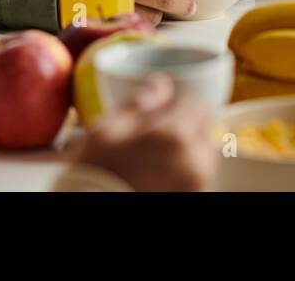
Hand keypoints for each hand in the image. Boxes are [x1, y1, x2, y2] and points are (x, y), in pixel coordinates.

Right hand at [71, 75, 218, 191]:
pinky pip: (196, 180)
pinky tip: (157, 179)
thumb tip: (160, 84)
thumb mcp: (106, 130)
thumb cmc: (96, 174)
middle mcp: (195, 163)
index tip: (162, 109)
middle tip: (153, 138)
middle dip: (184, 129)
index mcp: (175, 136)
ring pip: (202, 158)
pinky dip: (182, 175)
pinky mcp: (192, 200)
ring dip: (185, 154)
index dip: (179, 102)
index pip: (199, 104)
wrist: (91, 210)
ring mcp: (198, 186)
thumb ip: (138, 104)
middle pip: (203, 132)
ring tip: (153, 161)